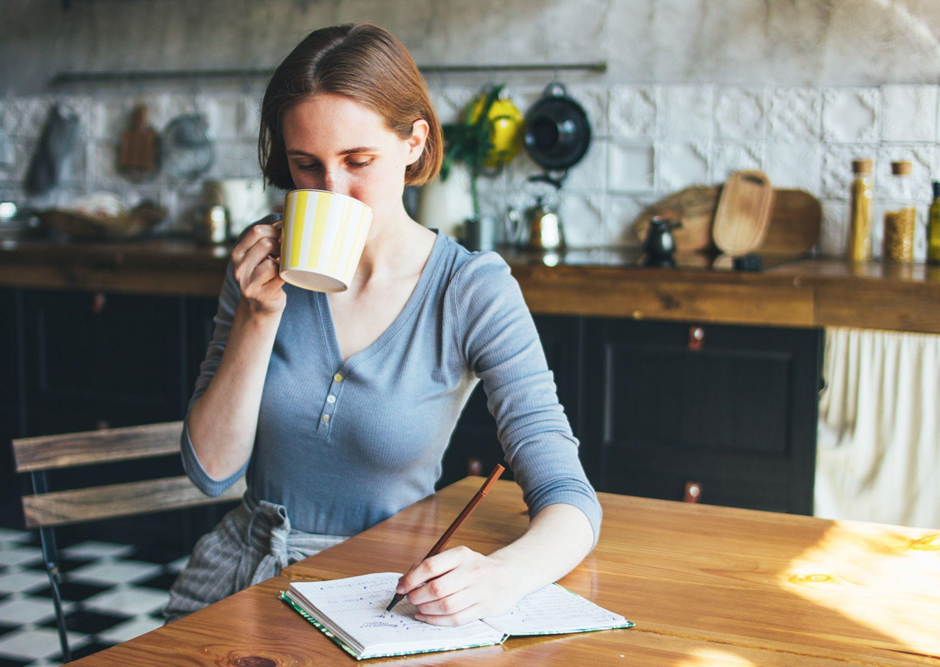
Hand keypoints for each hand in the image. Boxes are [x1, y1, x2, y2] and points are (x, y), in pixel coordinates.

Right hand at [231, 220, 285, 316]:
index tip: (285, 235)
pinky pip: (279, 276)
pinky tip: (286, 275)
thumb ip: (266, 241)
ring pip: (272, 261)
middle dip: (282, 245)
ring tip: (285, 265)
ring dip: (283, 261)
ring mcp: (248, 283)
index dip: (275, 230)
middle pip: (266, 244)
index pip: (256, 231)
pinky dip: (286, 273)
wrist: (260, 308)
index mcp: (238, 254)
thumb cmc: (265, 277)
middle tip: (288, 252)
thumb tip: (286, 220)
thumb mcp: (258, 258)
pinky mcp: (261, 295)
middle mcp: (239, 268)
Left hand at [396, 546, 522, 625]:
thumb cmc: (475, 567)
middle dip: (416, 596)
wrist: (509, 575)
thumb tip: (406, 581)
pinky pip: (456, 619)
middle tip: (409, 598)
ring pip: (446, 606)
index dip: (410, 579)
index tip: (400, 587)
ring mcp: (480, 591)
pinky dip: (436, 620)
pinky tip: (426, 616)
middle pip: (437, 588)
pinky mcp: (484, 608)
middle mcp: (472, 571)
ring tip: (418, 607)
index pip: (430, 566)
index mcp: (462, 554)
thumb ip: (433, 566)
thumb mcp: (458, 558)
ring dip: (426, 609)